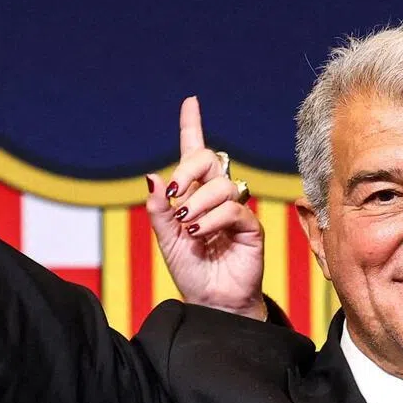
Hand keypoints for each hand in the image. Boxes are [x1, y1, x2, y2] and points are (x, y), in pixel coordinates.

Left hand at [146, 97, 266, 318]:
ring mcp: (235, 210)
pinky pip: (233, 209)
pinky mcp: (249, 227)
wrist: (211, 300)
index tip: (190, 102)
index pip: (195, 154)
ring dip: (198, 204)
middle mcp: (216, 197)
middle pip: (210, 159)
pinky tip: (200, 233)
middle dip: (188, 170)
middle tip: (174, 196)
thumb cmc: (191, 271)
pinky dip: (212, 219)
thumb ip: (158, 210)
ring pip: (221, 186)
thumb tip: (152, 177)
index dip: (192, 126)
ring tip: (189, 227)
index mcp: (194, 195)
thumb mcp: (165, 239)